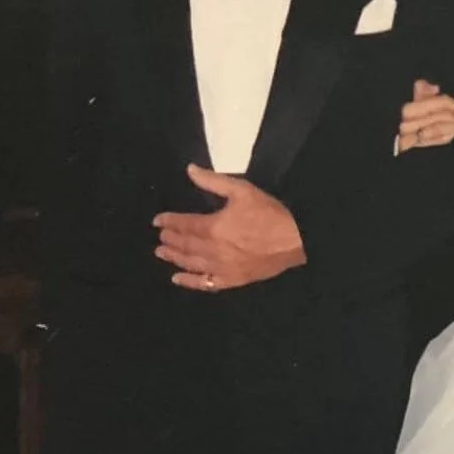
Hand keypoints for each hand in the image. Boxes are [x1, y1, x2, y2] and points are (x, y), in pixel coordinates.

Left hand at [153, 164, 305, 291]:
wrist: (295, 240)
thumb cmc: (269, 213)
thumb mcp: (242, 190)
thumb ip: (213, 181)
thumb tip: (190, 170)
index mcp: (213, 227)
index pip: (185, 224)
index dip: (170, 222)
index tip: (158, 220)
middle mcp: (212, 250)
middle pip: (185, 246)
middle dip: (170, 240)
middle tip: (160, 237)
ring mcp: (221, 268)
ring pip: (191, 264)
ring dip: (174, 259)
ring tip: (162, 254)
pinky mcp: (232, 280)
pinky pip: (205, 283)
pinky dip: (190, 281)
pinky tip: (178, 279)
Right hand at [397, 79, 453, 153]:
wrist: (373, 140)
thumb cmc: (390, 116)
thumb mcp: (402, 98)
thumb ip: (419, 92)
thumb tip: (434, 87)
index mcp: (408, 106)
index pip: (441, 103)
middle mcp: (408, 121)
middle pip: (444, 117)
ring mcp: (408, 136)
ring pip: (441, 129)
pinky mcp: (410, 147)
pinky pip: (432, 141)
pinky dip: (446, 137)